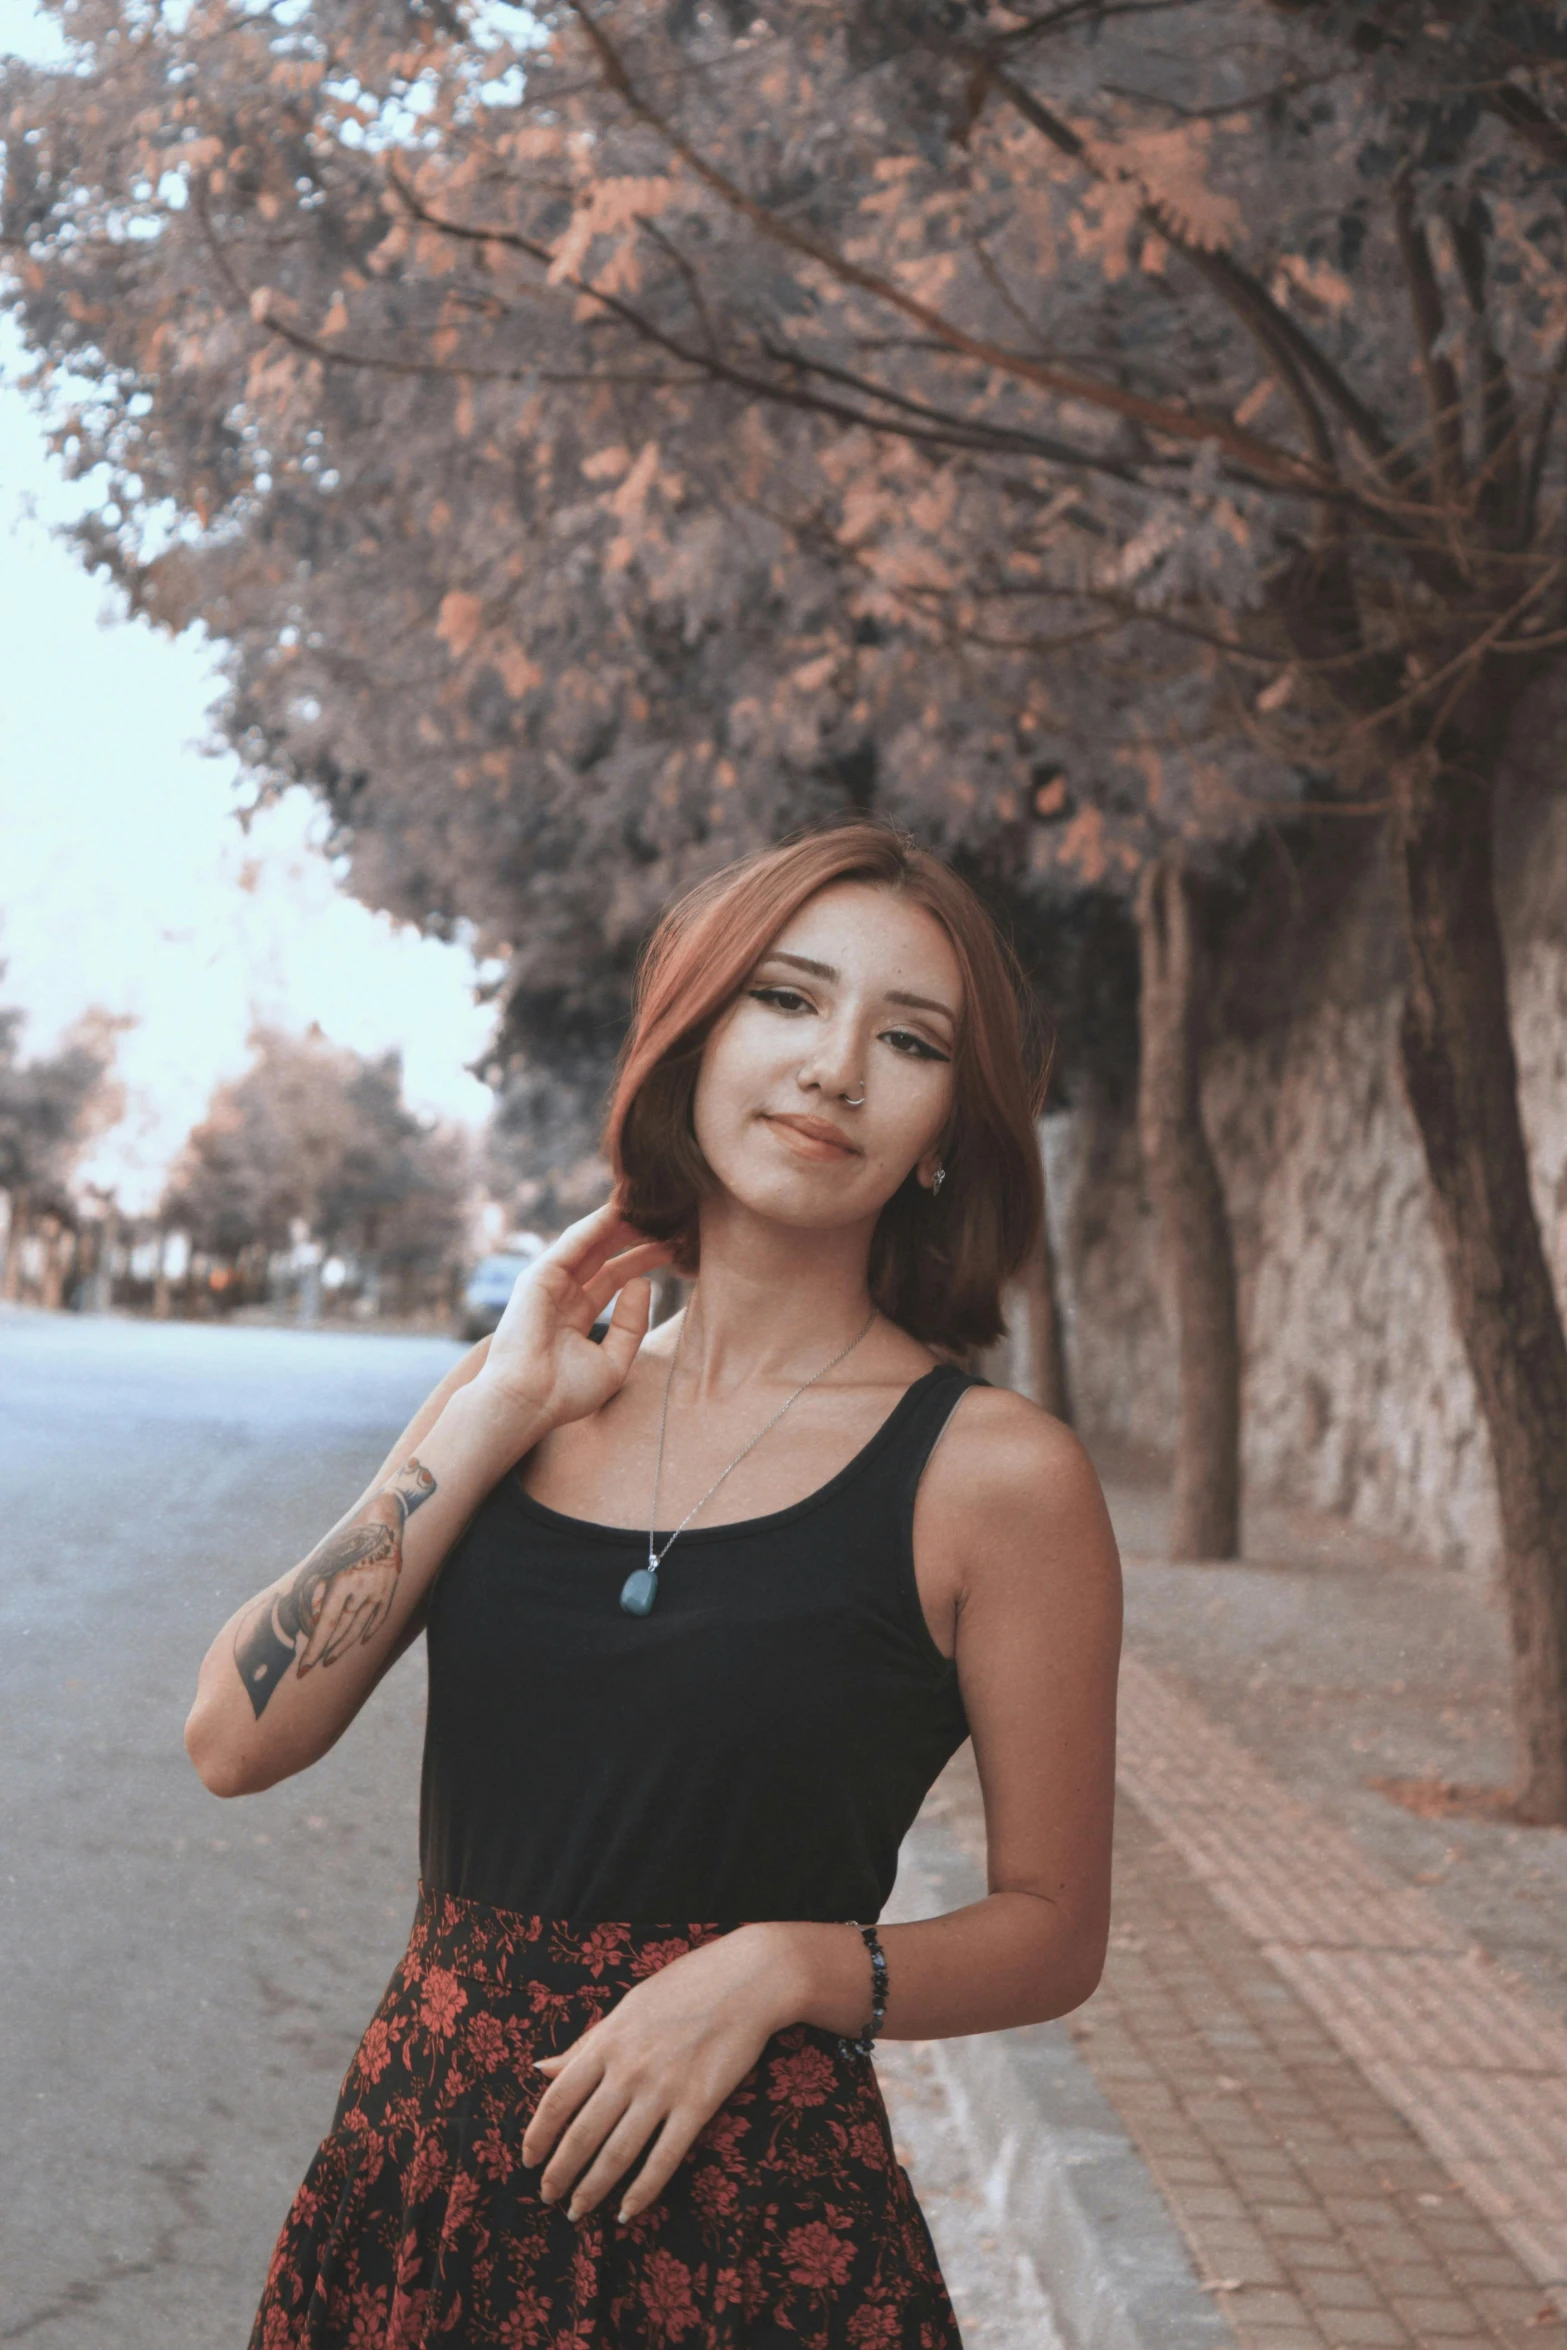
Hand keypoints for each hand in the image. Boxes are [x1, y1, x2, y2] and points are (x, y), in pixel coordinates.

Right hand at [476, 1203, 674, 1429]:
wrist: (527, 1403)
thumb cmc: (565, 1393)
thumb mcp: (614, 1361)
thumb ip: (632, 1324)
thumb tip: (643, 1281)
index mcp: (578, 1315)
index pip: (616, 1277)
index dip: (643, 1259)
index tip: (675, 1246)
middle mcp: (564, 1294)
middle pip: (605, 1255)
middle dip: (635, 1236)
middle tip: (669, 1219)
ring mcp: (550, 1284)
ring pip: (589, 1243)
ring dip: (617, 1223)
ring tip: (649, 1205)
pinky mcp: (538, 1277)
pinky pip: (572, 1244)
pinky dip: (595, 1226)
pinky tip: (619, 1210)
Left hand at [521, 1924, 806, 2224]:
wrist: (745, 1980)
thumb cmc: (683, 1987)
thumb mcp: (626, 2008)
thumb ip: (585, 2045)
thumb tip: (541, 2070)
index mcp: (607, 2042)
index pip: (558, 2099)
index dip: (539, 2136)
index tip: (529, 2160)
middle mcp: (628, 2069)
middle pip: (583, 2134)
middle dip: (560, 2173)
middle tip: (548, 2196)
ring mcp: (663, 2089)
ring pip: (617, 2153)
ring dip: (592, 2188)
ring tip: (577, 2211)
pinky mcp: (698, 2105)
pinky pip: (664, 2158)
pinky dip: (642, 2191)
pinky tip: (627, 2212)